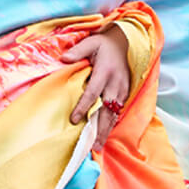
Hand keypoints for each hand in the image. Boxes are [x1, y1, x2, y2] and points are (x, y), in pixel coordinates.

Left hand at [63, 24, 130, 151]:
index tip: (73, 119)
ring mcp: (122, 90)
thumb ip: (77, 51)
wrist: (125, 43)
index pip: (92, 93)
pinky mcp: (125, 94)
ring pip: (113, 115)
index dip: (83, 107)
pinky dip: (111, 125)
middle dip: (99, 129)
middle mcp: (115, 84)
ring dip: (106, 132)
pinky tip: (104, 136)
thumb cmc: (105, 44)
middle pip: (106, 111)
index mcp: (104, 72)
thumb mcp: (91, 42)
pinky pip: (117, 113)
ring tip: (97, 146)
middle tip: (91, 145)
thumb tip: (64, 59)